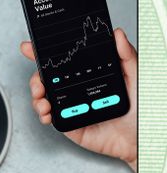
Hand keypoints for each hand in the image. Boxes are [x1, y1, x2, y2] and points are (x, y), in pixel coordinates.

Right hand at [21, 28, 136, 172]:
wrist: (144, 138)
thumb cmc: (144, 109)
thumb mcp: (137, 75)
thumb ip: (126, 55)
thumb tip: (116, 34)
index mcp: (88, 76)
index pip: (62, 62)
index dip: (43, 54)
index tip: (29, 48)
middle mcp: (77, 90)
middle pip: (46, 80)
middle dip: (35, 79)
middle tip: (38, 82)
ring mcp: (71, 107)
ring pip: (44, 98)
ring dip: (37, 97)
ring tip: (42, 99)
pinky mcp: (70, 124)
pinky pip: (51, 118)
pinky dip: (43, 115)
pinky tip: (46, 112)